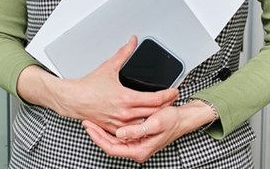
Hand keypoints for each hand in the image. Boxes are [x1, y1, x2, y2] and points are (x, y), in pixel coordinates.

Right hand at [18, 36, 177, 135]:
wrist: (73, 99)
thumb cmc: (88, 86)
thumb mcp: (109, 67)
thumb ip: (123, 53)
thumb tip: (132, 41)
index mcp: (126, 98)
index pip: (155, 99)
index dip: (168, 95)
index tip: (174, 91)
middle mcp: (125, 113)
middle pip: (154, 113)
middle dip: (166, 106)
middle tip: (173, 100)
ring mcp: (120, 123)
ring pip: (145, 124)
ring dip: (156, 117)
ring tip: (162, 110)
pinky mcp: (114, 129)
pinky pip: (133, 131)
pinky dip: (142, 126)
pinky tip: (146, 122)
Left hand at [84, 98, 215, 162]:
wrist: (183, 118)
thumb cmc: (172, 121)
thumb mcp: (155, 123)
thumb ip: (137, 130)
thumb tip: (120, 134)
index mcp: (139, 150)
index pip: (111, 148)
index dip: (98, 138)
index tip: (89, 127)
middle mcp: (137, 149)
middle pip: (110, 145)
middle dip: (96, 133)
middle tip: (86, 121)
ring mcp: (136, 144)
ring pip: (113, 140)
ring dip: (102, 130)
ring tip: (91, 119)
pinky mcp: (137, 137)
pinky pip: (119, 135)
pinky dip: (110, 128)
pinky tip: (104, 119)